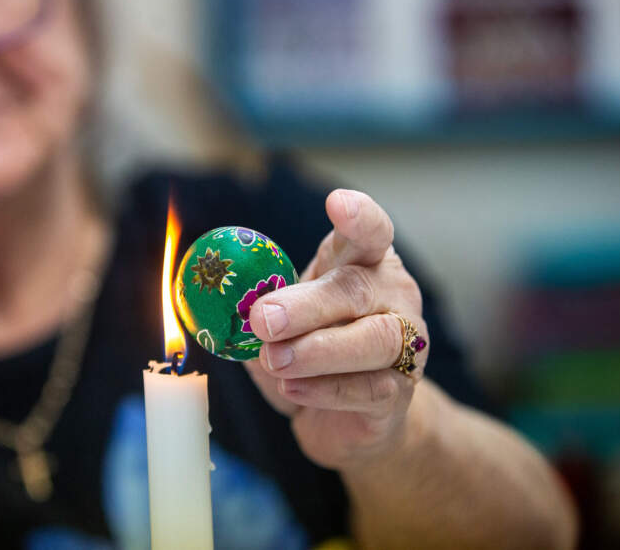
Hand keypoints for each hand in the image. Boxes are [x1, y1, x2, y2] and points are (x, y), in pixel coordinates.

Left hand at [244, 189, 429, 471]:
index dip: (359, 217)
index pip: (372, 232)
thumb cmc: (310, 350)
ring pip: (374, 340)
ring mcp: (405, 345)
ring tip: (274, 360)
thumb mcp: (281, 320)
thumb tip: (213, 300)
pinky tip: (292, 387)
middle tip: (263, 319)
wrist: (348, 417)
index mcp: (363, 263)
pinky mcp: (400, 393)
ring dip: (318, 350)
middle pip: (357, 290)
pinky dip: (326, 389)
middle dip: (307, 305)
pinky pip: (371, 389)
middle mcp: (392, 296)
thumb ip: (258, 306)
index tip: (336, 203)